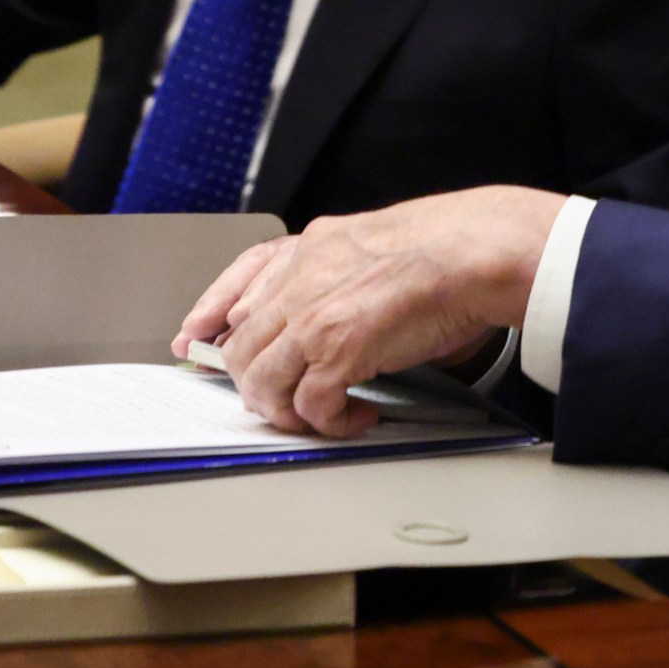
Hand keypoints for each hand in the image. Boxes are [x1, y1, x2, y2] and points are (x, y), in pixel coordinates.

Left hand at [174, 186, 564, 435]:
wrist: (473, 254)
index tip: (195, 340)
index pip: (238, 280)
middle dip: (256, 382)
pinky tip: (355, 417)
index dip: (210, 313)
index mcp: (310, 247)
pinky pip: (310, 406)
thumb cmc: (444, 250)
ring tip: (321, 415)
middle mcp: (301, 280)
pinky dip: (329, 423)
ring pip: (262, 381)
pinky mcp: (338, 352)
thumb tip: (316, 314)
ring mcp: (314, 317)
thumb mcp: (371, 244)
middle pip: (242, 345)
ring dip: (287, 409)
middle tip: (285, 400)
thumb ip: (334, 270)